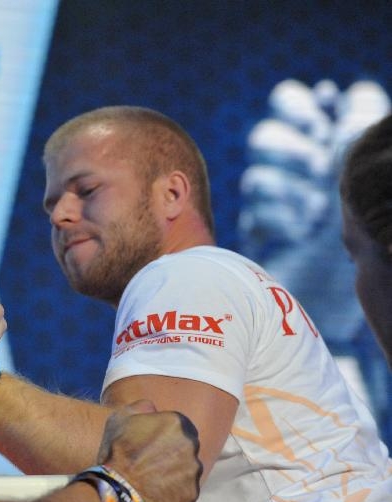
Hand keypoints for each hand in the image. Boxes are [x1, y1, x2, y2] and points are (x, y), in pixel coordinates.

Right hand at [96, 400, 201, 501]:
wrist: (117, 490)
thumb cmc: (117, 452)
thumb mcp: (120, 418)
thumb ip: (141, 408)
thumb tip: (152, 408)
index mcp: (177, 422)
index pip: (178, 426)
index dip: (163, 435)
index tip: (150, 445)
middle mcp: (191, 444)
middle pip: (186, 447)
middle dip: (172, 453)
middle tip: (151, 462)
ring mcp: (194, 469)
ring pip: (188, 468)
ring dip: (175, 472)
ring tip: (152, 479)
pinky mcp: (193, 492)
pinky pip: (186, 490)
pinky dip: (174, 491)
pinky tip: (156, 492)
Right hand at [240, 78, 389, 244]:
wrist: (379, 279)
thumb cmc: (385, 219)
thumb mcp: (376, 162)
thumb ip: (361, 118)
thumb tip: (336, 92)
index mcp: (327, 138)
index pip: (290, 101)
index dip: (296, 108)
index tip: (321, 126)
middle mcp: (299, 167)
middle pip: (263, 137)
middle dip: (288, 151)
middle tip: (319, 167)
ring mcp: (280, 204)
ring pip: (256, 178)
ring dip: (287, 191)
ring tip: (317, 211)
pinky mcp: (267, 238)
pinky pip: (254, 218)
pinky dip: (279, 222)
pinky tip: (304, 232)